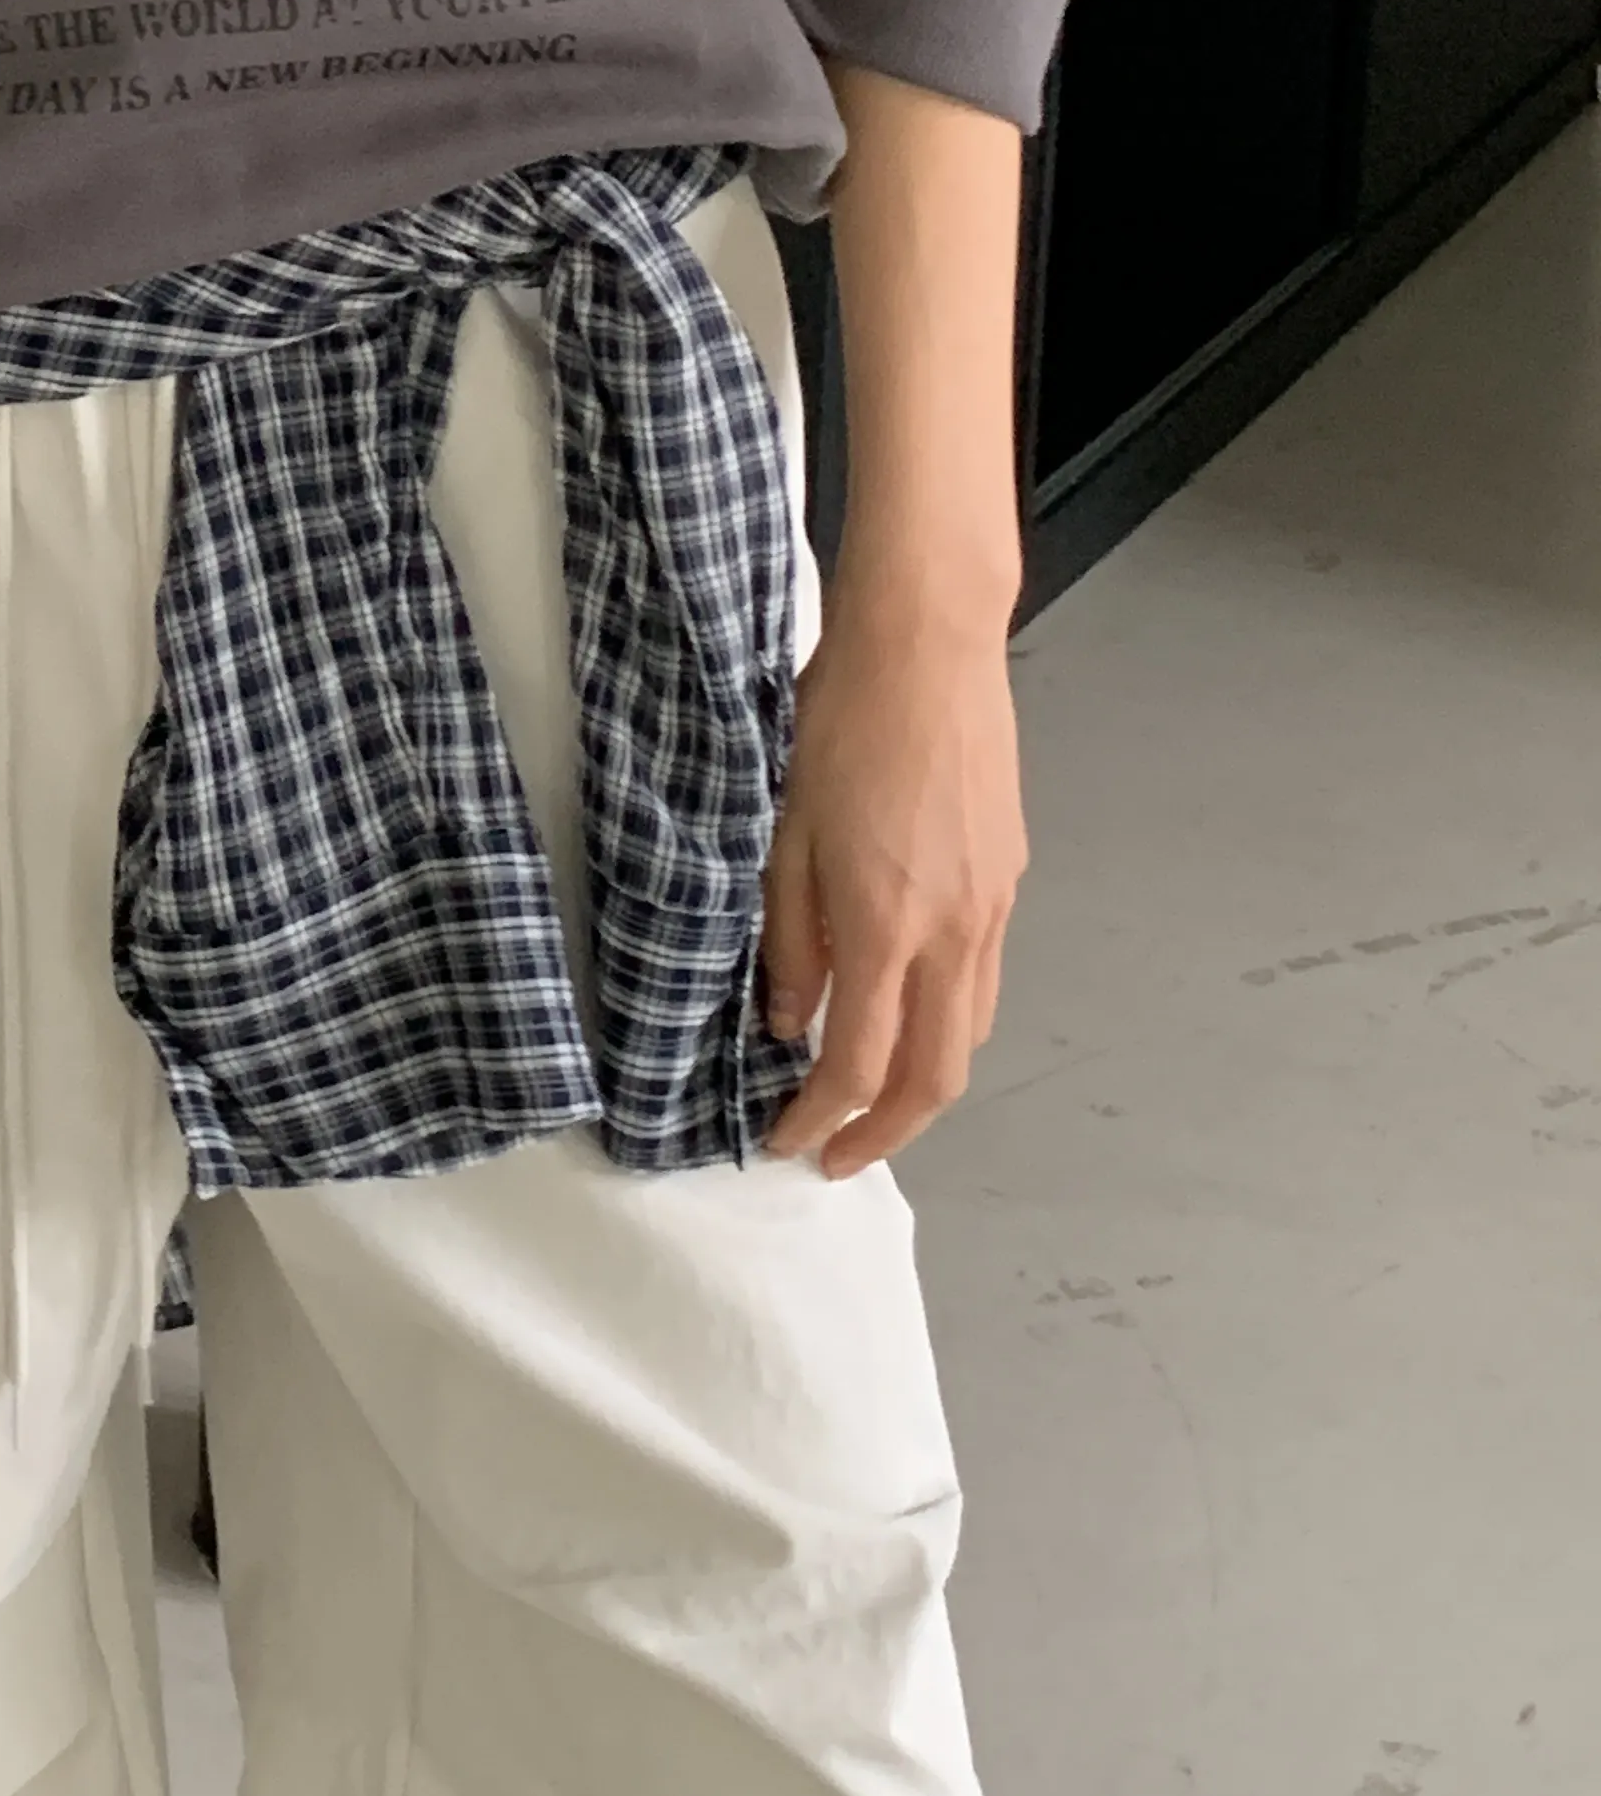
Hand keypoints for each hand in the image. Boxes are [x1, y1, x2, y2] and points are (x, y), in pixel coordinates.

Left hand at [758, 583, 1026, 1173]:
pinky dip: (946, 1020)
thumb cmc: (844, 719)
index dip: (820, 1120)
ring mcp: (993, 904)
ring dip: (922, 1083)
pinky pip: (985, 979)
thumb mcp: (785, 832)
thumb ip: (789, 939)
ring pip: (971, 1032)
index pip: (858, 1065)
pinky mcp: (1009, 875)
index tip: (786, 1140)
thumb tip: (788, 1019)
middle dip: (887, 1133)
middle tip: (835, 1152)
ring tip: (868, 1096)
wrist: (927, 643)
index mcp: (888, 924)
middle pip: (937, 1076)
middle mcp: (955, 930)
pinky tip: (905, 1008)